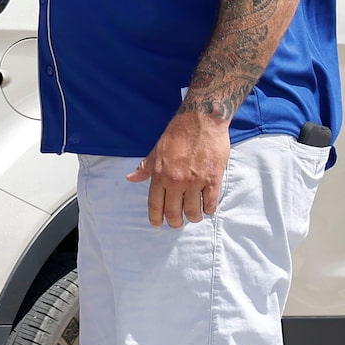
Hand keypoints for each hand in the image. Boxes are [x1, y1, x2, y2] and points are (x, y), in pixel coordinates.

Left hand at [130, 110, 229, 228]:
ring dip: (193, 217)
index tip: (157, 225)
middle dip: (175, 222)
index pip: (155, 204)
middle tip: (178, 223)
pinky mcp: (213, 179)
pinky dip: (208, 209)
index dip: (156, 218)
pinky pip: (210, 203)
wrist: (201, 120)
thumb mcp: (157, 150)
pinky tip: (207, 207)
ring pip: (193, 212)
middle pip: (174, 213)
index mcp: (160, 174)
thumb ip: (145, 167)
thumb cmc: (178, 133)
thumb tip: (131, 178)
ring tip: (194, 215)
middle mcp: (176, 181)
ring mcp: (195, 181)